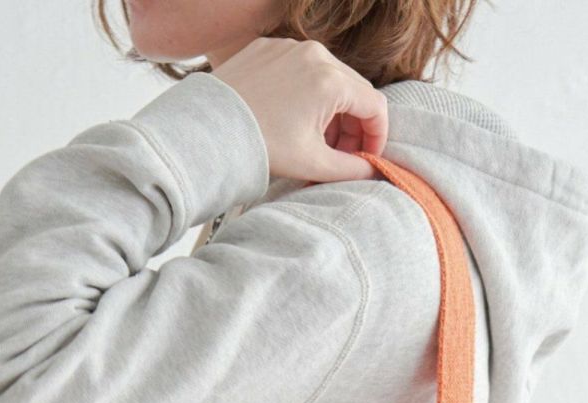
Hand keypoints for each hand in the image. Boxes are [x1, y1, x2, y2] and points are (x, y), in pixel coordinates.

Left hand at [214, 37, 387, 182]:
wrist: (209, 131)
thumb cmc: (261, 146)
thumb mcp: (313, 163)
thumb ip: (352, 169)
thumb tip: (373, 171)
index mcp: (332, 80)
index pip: (375, 105)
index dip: (377, 136)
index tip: (367, 157)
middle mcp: (315, 54)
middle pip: (353, 89)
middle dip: (353, 125)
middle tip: (339, 154)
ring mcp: (290, 46)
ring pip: (327, 78)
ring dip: (330, 110)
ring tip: (313, 140)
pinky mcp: (268, 48)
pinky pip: (300, 69)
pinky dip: (305, 93)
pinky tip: (290, 119)